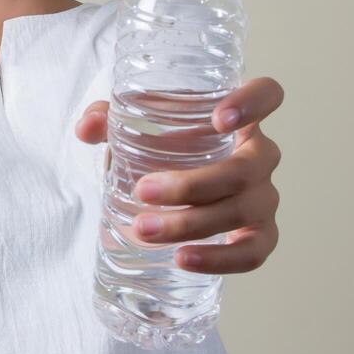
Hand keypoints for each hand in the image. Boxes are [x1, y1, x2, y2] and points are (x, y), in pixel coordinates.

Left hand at [75, 77, 283, 273]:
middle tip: (142, 191)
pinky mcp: (260, 236)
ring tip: (143, 229)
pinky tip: (183, 258)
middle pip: (245, 169)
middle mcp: (259, 157)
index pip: (267, 95)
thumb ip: (108, 119)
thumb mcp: (136, 128)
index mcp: (237, 119)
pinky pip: (253, 253)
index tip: (218, 120)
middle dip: (192, 184)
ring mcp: (263, 198)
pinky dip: (219, 258)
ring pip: (242, 211)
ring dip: (191, 223)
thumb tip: (85, 128)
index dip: (253, 102)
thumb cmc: (162, 150)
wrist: (172, 195)